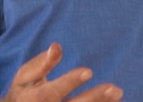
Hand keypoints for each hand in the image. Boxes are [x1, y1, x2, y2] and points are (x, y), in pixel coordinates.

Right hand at [0, 43, 122, 101]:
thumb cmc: (24, 91)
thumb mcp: (25, 76)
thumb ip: (41, 63)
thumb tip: (57, 46)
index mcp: (35, 99)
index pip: (53, 92)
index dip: (70, 82)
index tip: (88, 71)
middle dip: (94, 98)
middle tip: (115, 89)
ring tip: (118, 93)